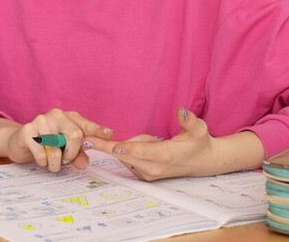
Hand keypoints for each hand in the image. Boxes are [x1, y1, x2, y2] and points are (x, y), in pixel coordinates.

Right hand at [0, 109, 112, 173]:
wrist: (21, 142)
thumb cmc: (48, 145)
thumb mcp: (66, 150)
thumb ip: (78, 156)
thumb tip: (83, 163)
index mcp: (69, 117)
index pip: (86, 125)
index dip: (98, 130)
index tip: (109, 134)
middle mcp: (56, 115)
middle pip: (75, 134)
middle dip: (72, 153)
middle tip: (66, 160)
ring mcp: (40, 120)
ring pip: (56, 148)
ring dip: (55, 163)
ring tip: (52, 164)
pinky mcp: (27, 131)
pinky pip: (40, 153)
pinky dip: (43, 162)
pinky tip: (40, 159)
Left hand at [88, 107, 264, 179]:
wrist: (202, 162)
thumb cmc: (199, 142)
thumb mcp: (199, 129)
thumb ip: (190, 120)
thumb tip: (181, 111)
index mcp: (165, 156)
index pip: (141, 152)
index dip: (126, 148)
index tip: (112, 146)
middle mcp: (154, 168)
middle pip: (124, 156)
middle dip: (106, 146)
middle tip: (86, 139)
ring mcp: (147, 174)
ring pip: (125, 155)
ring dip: (128, 143)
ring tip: (153, 139)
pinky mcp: (143, 176)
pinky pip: (127, 159)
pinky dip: (130, 149)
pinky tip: (147, 145)